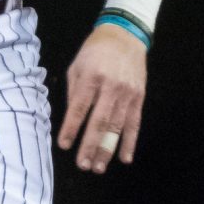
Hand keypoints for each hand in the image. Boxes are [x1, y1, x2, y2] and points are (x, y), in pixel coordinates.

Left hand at [57, 23, 146, 174]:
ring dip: (108, 149)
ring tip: (99, 167)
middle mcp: (111, 87)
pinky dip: (130, 142)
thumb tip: (72, 119)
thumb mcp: (77, 66)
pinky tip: (125, 158)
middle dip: (90, 146)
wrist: (125, 35)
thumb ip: (74, 92)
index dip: (71, 128)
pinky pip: (134, 123)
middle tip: (83, 165)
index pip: (80, 108)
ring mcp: (127, 93)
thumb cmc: (95, 51)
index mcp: (91, 77)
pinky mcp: (139, 97)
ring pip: (117, 126)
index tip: (64, 145)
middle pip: (100, 122)